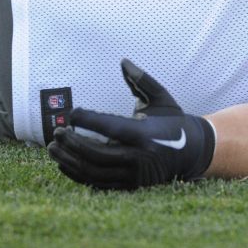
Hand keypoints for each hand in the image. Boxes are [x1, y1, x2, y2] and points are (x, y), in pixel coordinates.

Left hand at [47, 59, 214, 189]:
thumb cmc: (173, 121)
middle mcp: (139, 157)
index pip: (109, 127)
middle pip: (96, 153)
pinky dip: (78, 174)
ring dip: (69, 160)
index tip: (72, 113)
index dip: (87, 120)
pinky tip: (64, 163)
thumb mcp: (161, 98)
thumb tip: (123, 61)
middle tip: (57, 132)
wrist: (193, 151)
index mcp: (146, 134)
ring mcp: (134, 175)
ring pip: (93, 172)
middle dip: (72, 143)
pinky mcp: (130, 186)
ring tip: (53, 148)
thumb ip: (142, 80)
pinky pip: (97, 183)